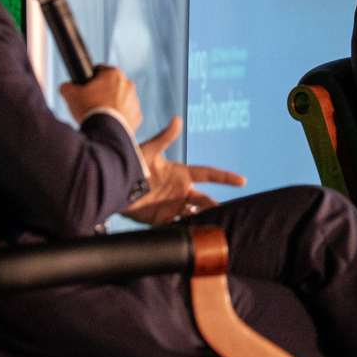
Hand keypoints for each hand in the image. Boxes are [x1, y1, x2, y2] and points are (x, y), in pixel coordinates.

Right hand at [61, 65, 140, 133]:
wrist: (105, 132)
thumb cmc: (89, 109)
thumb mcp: (70, 94)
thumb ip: (67, 86)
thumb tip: (66, 87)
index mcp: (114, 74)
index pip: (99, 70)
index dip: (90, 79)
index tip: (85, 88)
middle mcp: (128, 84)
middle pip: (111, 86)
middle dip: (102, 92)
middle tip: (90, 103)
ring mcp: (135, 101)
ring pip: (120, 100)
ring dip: (112, 105)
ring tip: (99, 115)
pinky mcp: (137, 116)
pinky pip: (126, 115)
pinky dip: (118, 118)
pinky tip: (108, 123)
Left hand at [123, 117, 246, 223]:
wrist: (114, 186)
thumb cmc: (131, 164)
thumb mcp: (149, 151)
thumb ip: (165, 138)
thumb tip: (177, 119)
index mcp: (181, 174)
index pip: (209, 174)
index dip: (225, 177)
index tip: (242, 181)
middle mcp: (180, 190)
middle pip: (206, 199)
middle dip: (218, 206)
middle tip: (231, 213)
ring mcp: (173, 205)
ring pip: (195, 213)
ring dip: (204, 219)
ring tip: (216, 227)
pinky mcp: (162, 218)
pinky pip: (179, 226)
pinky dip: (188, 230)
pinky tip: (196, 237)